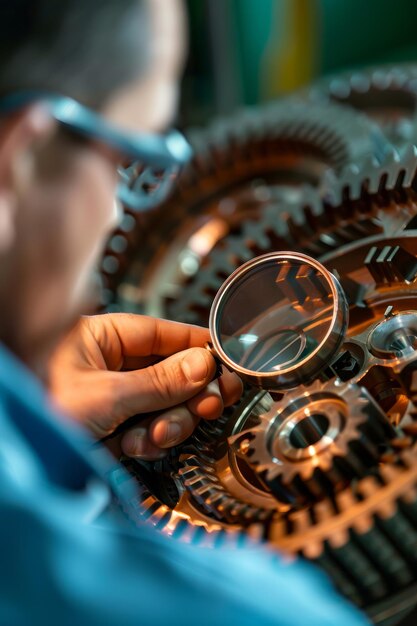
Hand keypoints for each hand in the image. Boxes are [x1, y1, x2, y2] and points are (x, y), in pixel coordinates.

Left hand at [48, 314, 242, 458]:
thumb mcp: (105, 395)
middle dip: (187, 393)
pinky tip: (136, 446)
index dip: (195, 345)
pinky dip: (152, 439)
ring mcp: (116, 398)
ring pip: (166, 403)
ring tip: (154, 434)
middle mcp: (111, 365)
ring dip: (169, 422)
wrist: (23, 458)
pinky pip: (152, 427)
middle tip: (209, 403)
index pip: (161, 332)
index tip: (225, 357)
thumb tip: (203, 364)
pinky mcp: (117, 427)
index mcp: (102, 339)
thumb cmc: (39, 410)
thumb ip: (159, 382)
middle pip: (171, 371)